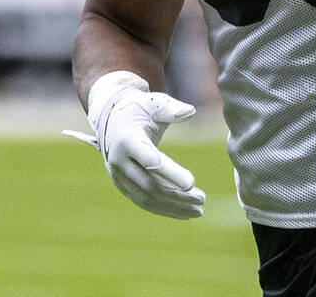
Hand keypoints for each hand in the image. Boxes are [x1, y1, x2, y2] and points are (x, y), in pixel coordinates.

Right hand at [63, 72, 205, 218]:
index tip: (192, 183)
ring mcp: (119, 176)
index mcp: (127, 139)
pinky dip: (165, 209)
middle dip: (177, 195)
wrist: (113, 119)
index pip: (149, 160)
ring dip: (173, 207)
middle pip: (150, 185)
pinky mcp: (123, 186)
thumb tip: (189, 111)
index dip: (170, 173)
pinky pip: (144, 202)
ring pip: (147, 199)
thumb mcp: (153, 103)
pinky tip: (185, 211)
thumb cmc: (139, 109)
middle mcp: (119, 161)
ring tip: (199, 210)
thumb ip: (171, 109)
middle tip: (202, 198)